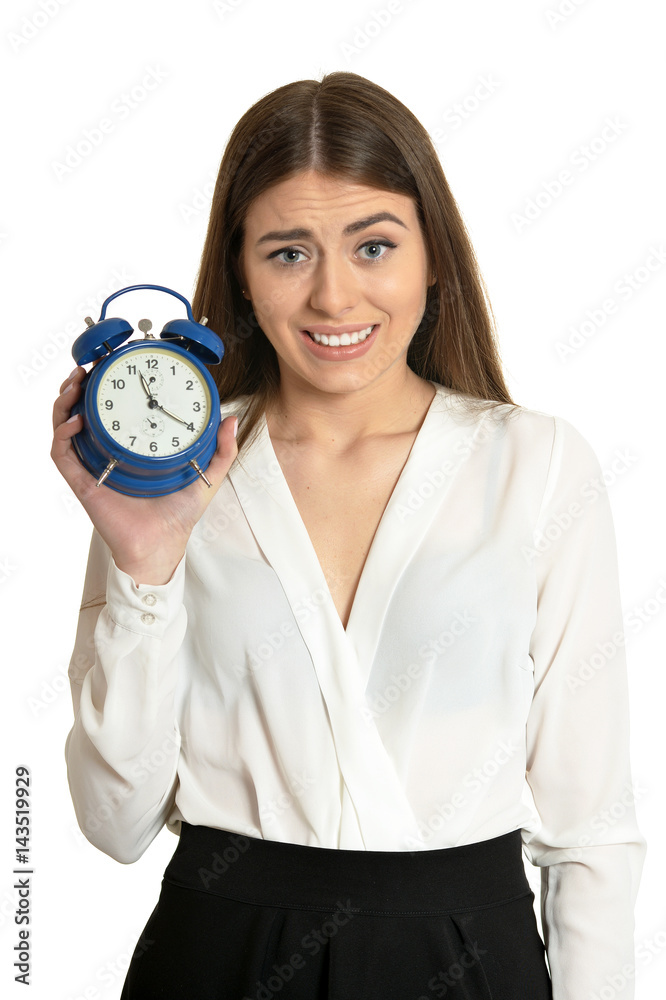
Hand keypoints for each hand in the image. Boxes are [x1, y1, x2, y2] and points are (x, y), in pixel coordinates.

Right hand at [51, 366, 237, 584]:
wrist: (163, 545)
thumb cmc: (179, 514)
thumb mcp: (206, 475)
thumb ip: (221, 449)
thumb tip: (230, 418)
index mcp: (131, 446)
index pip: (113, 409)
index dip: (107, 385)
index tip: (112, 364)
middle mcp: (107, 452)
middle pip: (82, 411)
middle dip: (79, 386)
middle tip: (87, 367)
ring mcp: (92, 466)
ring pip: (66, 426)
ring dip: (65, 401)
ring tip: (75, 383)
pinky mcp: (83, 482)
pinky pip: (62, 453)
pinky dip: (63, 433)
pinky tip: (75, 420)